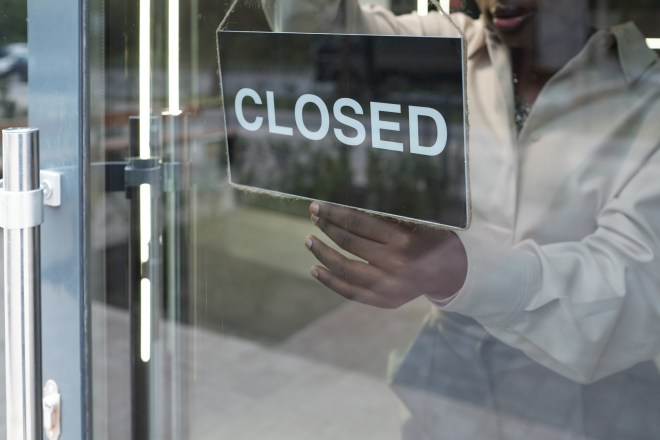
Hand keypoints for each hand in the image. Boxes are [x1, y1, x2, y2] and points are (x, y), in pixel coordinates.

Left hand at [305, 201, 467, 308]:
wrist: (451, 271)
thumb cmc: (430, 237)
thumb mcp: (417, 220)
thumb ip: (388, 213)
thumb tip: (347, 200)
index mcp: (403, 239)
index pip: (358, 223)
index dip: (335, 213)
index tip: (319, 205)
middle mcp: (395, 263)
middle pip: (349, 243)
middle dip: (327, 227)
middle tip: (314, 216)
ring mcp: (389, 285)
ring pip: (345, 268)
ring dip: (322, 253)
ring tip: (309, 240)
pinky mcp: (385, 300)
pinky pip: (350, 292)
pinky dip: (329, 280)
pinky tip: (315, 268)